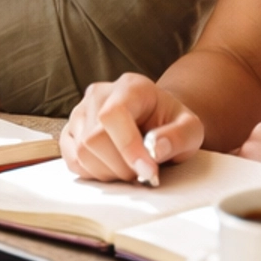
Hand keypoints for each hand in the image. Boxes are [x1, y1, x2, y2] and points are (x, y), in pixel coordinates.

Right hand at [61, 74, 203, 185]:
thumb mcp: (190, 129)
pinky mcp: (70, 132)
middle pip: (94, 139)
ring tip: (129, 169)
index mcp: (130, 87)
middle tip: (143, 174)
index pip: (113, 115)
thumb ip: (178, 137)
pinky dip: (94, 173)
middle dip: (121, 167)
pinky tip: (113, 167)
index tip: (148, 172)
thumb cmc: (172, 125)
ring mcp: (80, 112)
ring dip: (108, 173)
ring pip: (81, 153)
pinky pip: (73, 161)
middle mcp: (99, 94)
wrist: (156, 122)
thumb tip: (154, 150)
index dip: (127, 148)